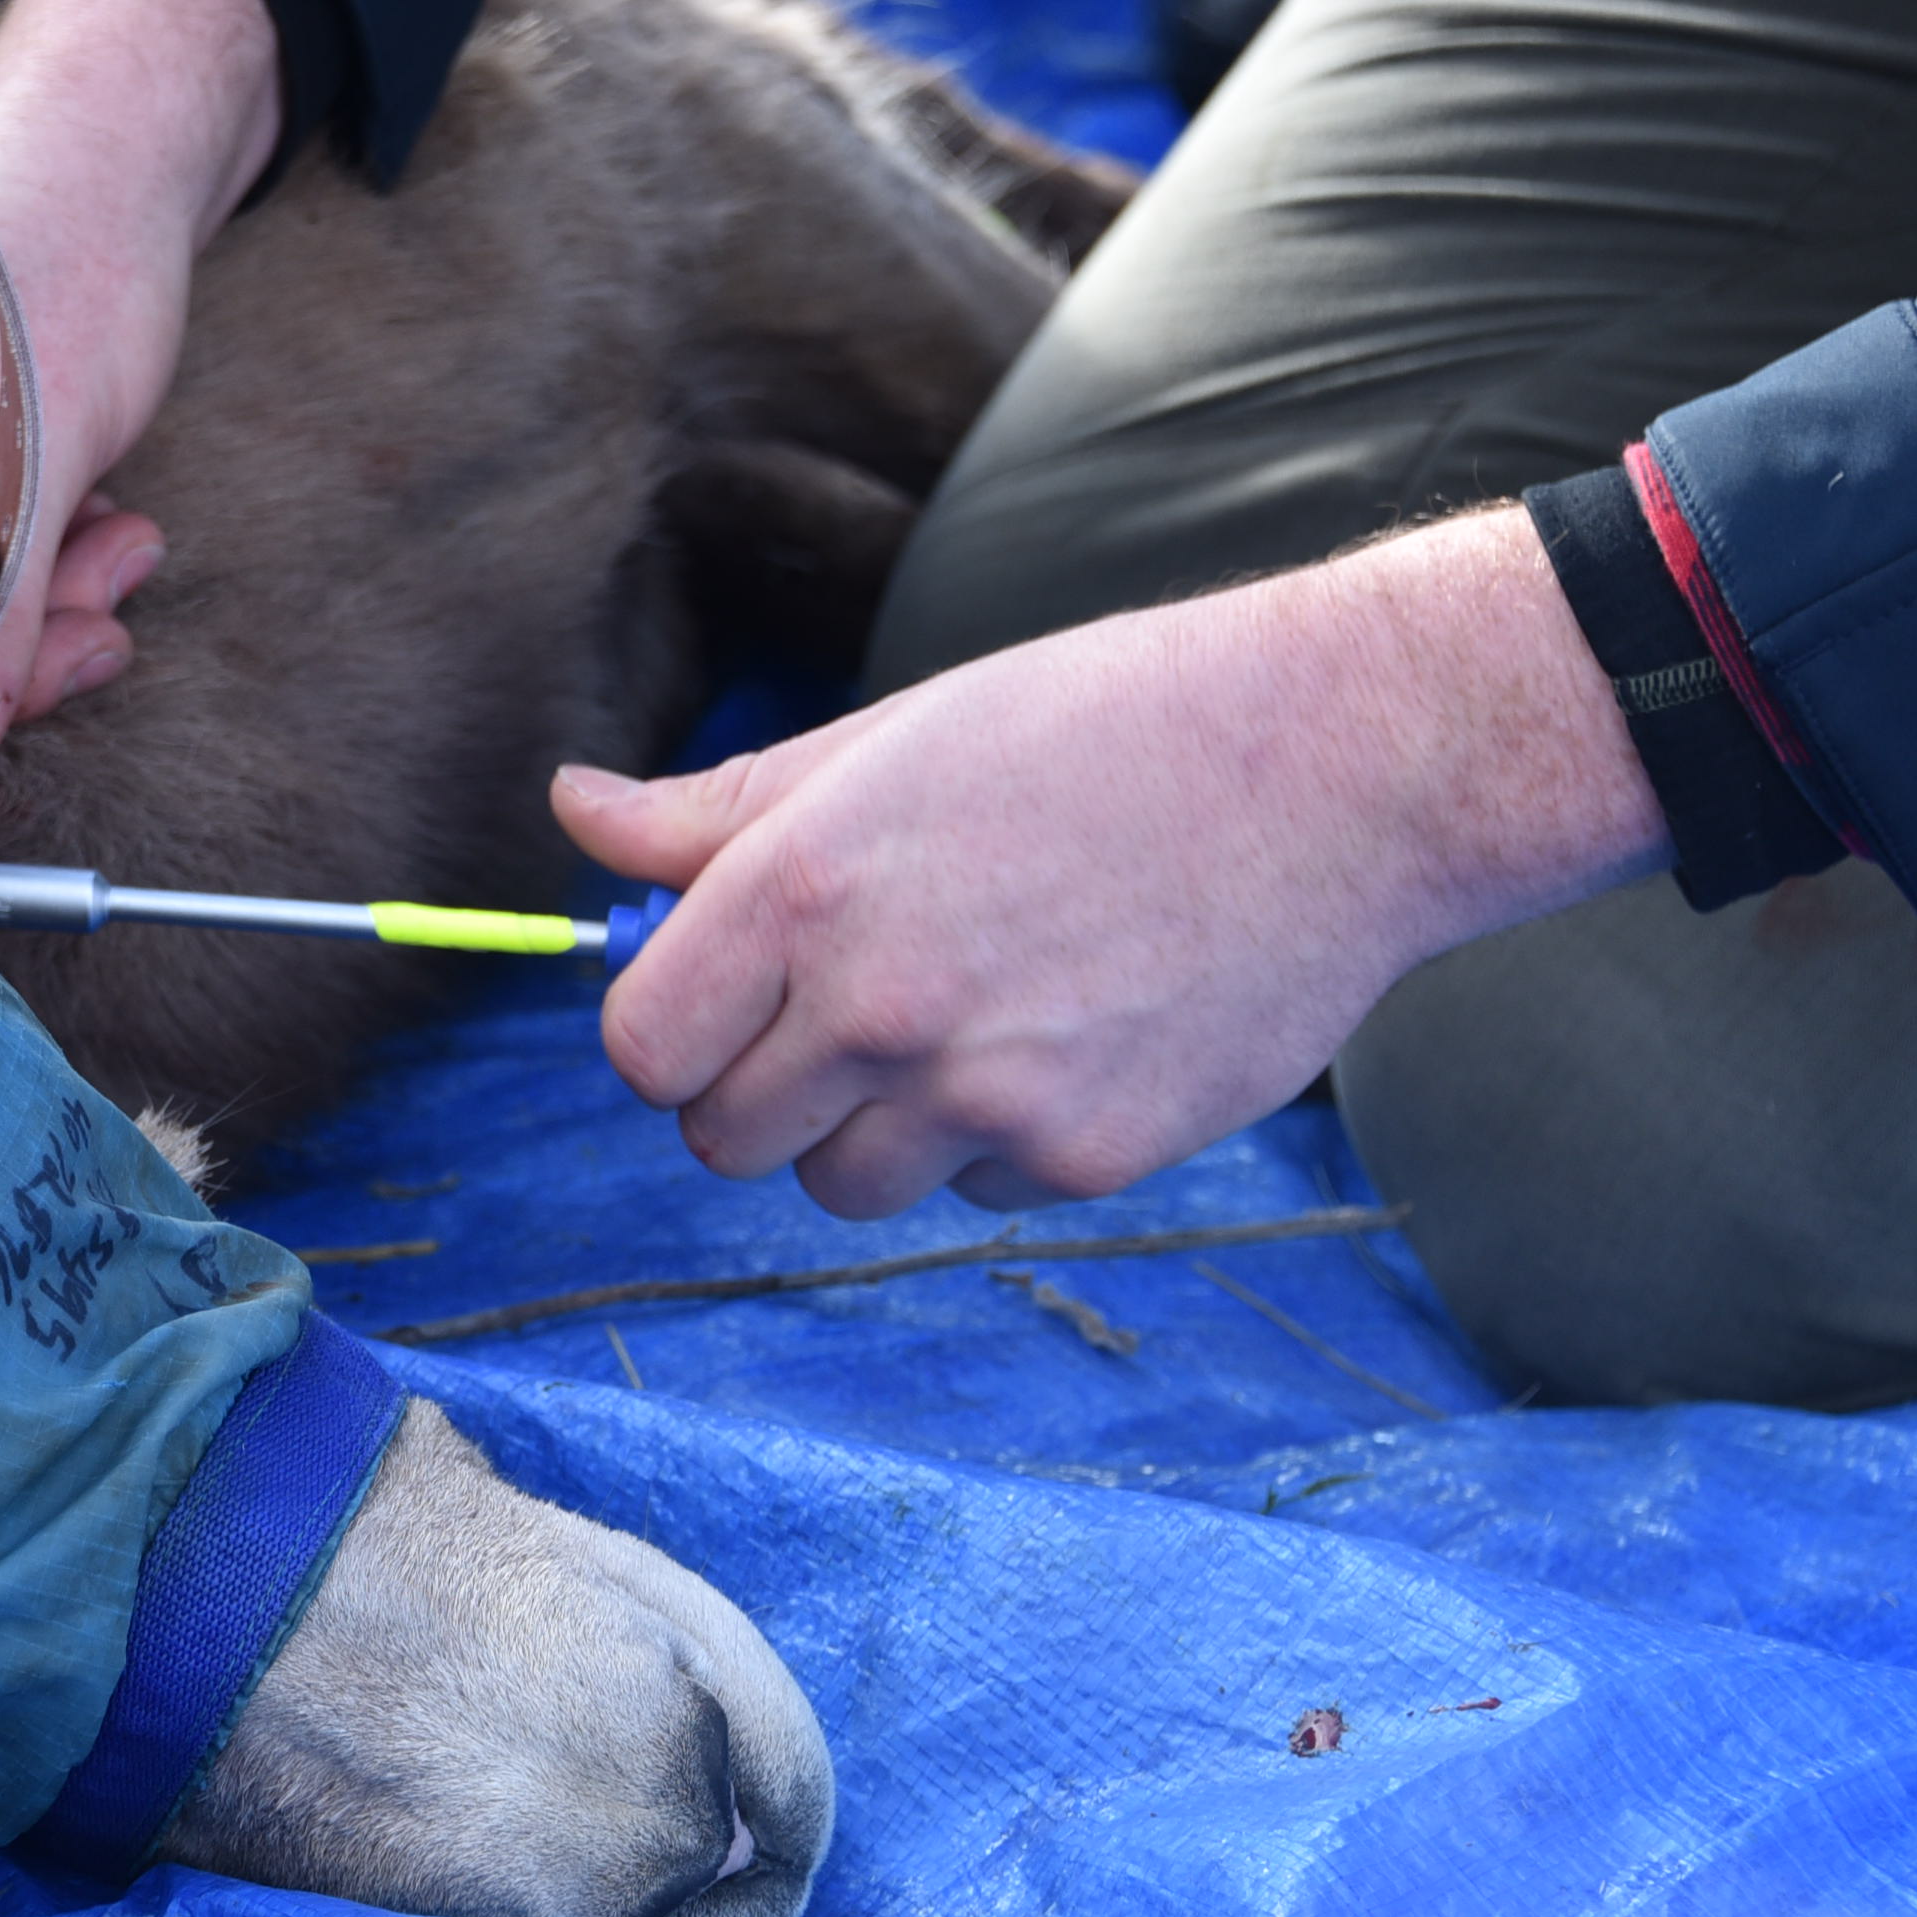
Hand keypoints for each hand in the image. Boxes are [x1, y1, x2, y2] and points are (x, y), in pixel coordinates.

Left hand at [555, 507, 1672, 1216]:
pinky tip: (1070, 1030)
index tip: (718, 1006)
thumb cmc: (1104, 725)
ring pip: (840, 1184)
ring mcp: (984, 1092)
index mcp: (803, 886)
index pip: (641, 1048)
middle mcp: (878, 1004)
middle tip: (842, 1012)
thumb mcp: (888, 739)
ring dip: (870, 1129)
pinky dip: (997, 1140)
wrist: (1342, 766)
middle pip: (722, 1140)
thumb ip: (717, 809)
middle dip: (758, 1091)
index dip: (670, 1035)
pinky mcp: (1085, 1155)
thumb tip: (573, 813)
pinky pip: (975, 1191)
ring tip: (966, 1012)